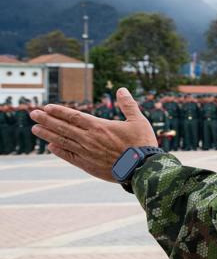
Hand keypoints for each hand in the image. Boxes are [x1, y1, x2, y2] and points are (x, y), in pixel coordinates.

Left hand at [31, 88, 158, 181]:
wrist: (142, 169)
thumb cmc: (142, 144)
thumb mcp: (138, 121)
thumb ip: (128, 105)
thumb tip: (122, 89)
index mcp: (99, 126)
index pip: (73, 116)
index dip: (59, 111)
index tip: (46, 107)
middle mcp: (89, 138)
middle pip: (63, 127)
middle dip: (46, 120)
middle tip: (33, 114)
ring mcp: (86, 152)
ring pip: (62, 141)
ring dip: (47, 134)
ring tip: (35, 129)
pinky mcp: (88, 165)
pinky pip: (69, 156)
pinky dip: (59, 151)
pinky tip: (50, 146)